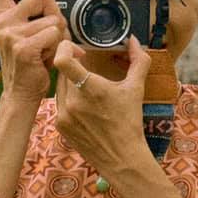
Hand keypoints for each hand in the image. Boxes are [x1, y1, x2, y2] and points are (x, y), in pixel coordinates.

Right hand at [0, 0, 67, 105]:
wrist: (21, 93)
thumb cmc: (29, 61)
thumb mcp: (25, 30)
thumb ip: (34, 9)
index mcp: (2, 12)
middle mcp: (3, 20)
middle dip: (56, 13)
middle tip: (51, 32)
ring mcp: (11, 33)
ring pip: (53, 19)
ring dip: (58, 35)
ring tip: (47, 49)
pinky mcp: (24, 47)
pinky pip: (54, 35)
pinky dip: (58, 46)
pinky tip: (46, 58)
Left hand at [51, 35, 157, 180]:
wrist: (122, 157)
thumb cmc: (130, 121)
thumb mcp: (136, 88)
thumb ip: (138, 60)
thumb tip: (135, 40)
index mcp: (90, 89)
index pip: (62, 60)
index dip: (65, 48)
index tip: (78, 50)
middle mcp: (72, 101)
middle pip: (63, 72)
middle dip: (74, 66)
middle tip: (86, 66)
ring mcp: (63, 115)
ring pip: (60, 87)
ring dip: (70, 83)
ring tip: (88, 90)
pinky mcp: (60, 126)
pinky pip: (59, 103)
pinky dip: (69, 100)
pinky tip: (84, 108)